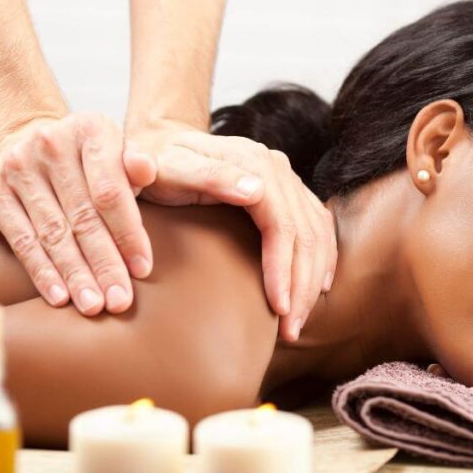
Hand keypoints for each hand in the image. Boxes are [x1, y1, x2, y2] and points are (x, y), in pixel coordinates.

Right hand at [0, 112, 156, 315]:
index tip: (142, 270)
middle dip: (104, 264)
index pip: (110, 191)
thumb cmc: (87, 161)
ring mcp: (15, 168)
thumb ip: (137, 165)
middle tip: (120, 300)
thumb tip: (146, 169)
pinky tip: (60, 296)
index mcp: (89, 130)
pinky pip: (22, 241)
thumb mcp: (117, 152)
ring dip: (76, 275)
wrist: (23, 140)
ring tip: (93, 305)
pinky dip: (43, 272)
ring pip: (53, 234)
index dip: (128, 234)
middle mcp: (49, 144)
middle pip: (82, 217)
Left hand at [124, 121, 337, 342]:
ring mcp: (284, 178)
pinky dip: (322, 260)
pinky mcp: (286, 191)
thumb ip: (202, 176)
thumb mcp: (163, 168)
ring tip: (295, 324)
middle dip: (301, 287)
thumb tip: (255, 191)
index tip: (277, 308)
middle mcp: (275, 167)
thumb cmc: (151, 163)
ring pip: (316, 234)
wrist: (157, 141)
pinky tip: (317, 289)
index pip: (281, 224)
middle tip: (289, 331)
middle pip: (306, 234)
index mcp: (251, 163)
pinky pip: (317, 227)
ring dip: (312, 282)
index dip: (282, 269)